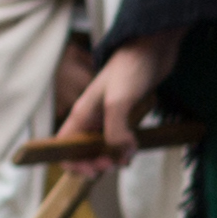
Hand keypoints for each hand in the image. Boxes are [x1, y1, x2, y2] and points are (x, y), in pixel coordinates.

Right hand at [55, 32, 179, 176]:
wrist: (153, 47)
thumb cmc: (130, 68)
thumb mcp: (118, 101)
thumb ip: (116, 130)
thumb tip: (121, 157)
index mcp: (81, 114)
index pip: (64, 147)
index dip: (73, 164)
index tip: (94, 170)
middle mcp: (91, 117)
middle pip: (84, 151)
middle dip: (97, 163)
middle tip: (117, 163)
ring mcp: (109, 116)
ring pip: (104, 147)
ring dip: (114, 156)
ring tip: (128, 155)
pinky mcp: (126, 114)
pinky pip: (121, 138)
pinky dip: (126, 147)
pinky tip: (136, 146)